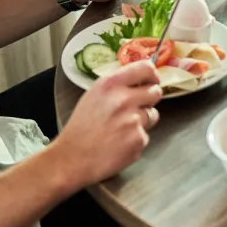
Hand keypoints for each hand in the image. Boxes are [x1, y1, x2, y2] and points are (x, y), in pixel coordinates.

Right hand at [52, 61, 161, 186]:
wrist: (72, 158)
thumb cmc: (80, 128)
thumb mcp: (93, 96)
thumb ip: (117, 86)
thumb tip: (139, 80)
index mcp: (111, 84)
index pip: (146, 68)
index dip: (152, 75)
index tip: (152, 81)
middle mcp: (124, 99)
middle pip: (155, 92)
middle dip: (148, 100)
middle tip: (135, 108)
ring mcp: (134, 121)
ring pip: (152, 115)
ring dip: (142, 121)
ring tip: (121, 129)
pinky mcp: (139, 140)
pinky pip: (145, 135)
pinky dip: (136, 140)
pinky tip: (119, 144)